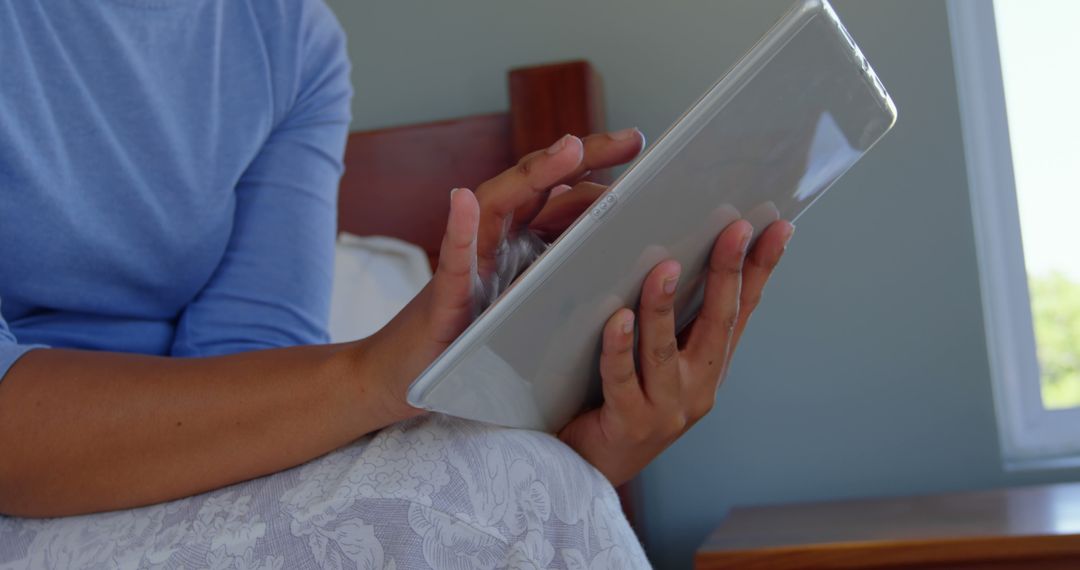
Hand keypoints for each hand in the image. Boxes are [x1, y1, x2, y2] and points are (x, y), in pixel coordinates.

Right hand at [357, 130, 644, 421]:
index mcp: (517, 240)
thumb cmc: (474, 340)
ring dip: (530, 176)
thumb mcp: (529, 299)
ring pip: (495, 205)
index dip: (592, 164)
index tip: (635, 144)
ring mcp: (468, 264)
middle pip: (533, 183)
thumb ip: (557, 266)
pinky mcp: (445, 299)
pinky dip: (458, 232)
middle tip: (629, 139)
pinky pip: (453, 263)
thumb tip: (607, 237)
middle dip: (579, 156)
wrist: (411, 377)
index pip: (556, 190)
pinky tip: (461, 202)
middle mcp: (492, 240)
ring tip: (569, 149)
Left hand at [557, 218, 793, 485]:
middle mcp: (697, 387)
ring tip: (665, 268)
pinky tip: (618, 319)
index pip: (742, 310)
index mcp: (710, 366)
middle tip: (735, 230)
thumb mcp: (660, 358)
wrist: (592, 466)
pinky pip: (621, 379)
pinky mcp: (628, 423)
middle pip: (717, 324)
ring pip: (665, 351)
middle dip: (728, 273)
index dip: (760, 269)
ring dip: (664, 307)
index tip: (777, 227)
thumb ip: (675, 318)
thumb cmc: (621, 401)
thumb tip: (675, 253)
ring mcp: (666, 408)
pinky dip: (619, 349)